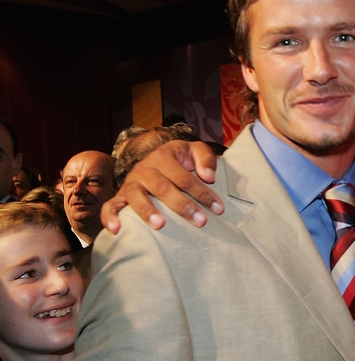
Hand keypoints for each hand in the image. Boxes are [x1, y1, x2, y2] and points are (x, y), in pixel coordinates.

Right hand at [101, 140, 223, 233]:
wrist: (158, 160)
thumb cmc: (181, 160)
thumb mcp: (195, 151)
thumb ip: (205, 158)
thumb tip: (208, 176)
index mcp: (164, 156)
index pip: (185, 177)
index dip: (203, 193)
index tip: (218, 208)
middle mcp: (145, 168)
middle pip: (163, 188)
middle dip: (183, 205)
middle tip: (200, 221)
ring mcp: (131, 182)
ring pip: (136, 196)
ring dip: (147, 210)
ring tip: (160, 225)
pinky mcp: (120, 196)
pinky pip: (110, 206)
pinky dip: (110, 217)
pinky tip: (117, 230)